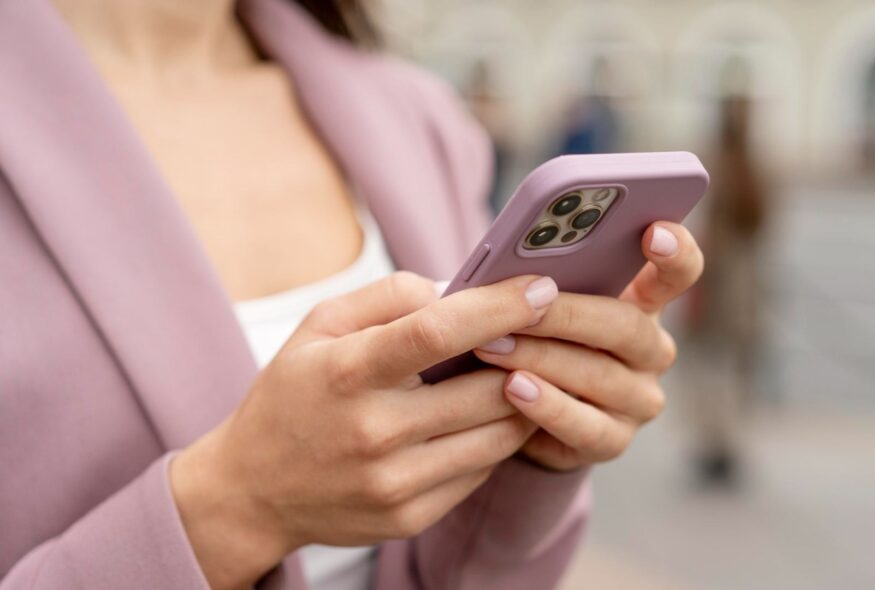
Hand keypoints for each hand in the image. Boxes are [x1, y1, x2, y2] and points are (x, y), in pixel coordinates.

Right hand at [170, 271, 558, 588]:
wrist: (252, 491)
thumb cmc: (295, 393)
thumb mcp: (320, 326)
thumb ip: (388, 296)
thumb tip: (456, 289)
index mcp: (347, 373)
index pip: (437, 333)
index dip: (498, 307)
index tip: (542, 288)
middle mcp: (373, 432)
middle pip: (486, 389)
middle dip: (526, 358)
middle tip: (539, 336)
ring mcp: (394, 483)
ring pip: (498, 435)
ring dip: (521, 401)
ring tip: (517, 375)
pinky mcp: (410, 517)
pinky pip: (482, 471)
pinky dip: (493, 440)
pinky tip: (480, 419)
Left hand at [474, 222, 702, 470]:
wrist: (522, 415)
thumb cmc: (533, 339)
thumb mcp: (541, 304)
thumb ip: (543, 280)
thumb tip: (512, 263)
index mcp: (643, 303)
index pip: (679, 272)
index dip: (675, 251)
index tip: (654, 232)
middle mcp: (652, 350)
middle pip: (627, 326)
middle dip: (568, 314)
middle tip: (521, 303)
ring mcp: (639, 399)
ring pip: (600, 376)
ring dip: (541, 358)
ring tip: (493, 346)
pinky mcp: (615, 441)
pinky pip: (585, 427)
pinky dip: (546, 406)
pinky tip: (513, 389)